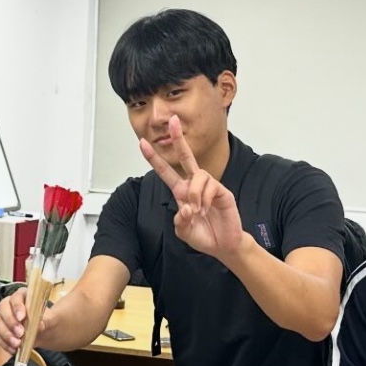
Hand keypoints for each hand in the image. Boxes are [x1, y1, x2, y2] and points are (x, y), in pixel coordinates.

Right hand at [0, 287, 57, 354]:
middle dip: (10, 321)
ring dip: (6, 334)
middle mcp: (9, 304)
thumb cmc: (46, 320)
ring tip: (17, 344)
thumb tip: (38, 325)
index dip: (17, 306)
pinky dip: (4, 343)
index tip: (22, 317)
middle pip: (2, 308)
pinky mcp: (0, 330)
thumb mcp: (51, 319)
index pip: (16, 297)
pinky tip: (14, 349)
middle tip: (20, 333)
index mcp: (22, 296)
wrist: (42, 332)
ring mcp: (2, 317)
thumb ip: (46, 320)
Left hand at [139, 115, 243, 259]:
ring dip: (194, 194)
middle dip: (179, 138)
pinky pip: (211, 186)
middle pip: (186, 156)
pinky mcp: (222, 191)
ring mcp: (209, 186)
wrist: (223, 245)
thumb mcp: (184, 232)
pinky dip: (205, 200)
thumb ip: (180, 221)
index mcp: (182, 192)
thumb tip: (186, 208)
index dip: (154, 158)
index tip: (142, 143)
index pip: (166, 172)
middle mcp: (194, 186)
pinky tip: (207, 210)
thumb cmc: (204, 236)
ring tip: (198, 211)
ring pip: (198, 176)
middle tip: (172, 120)